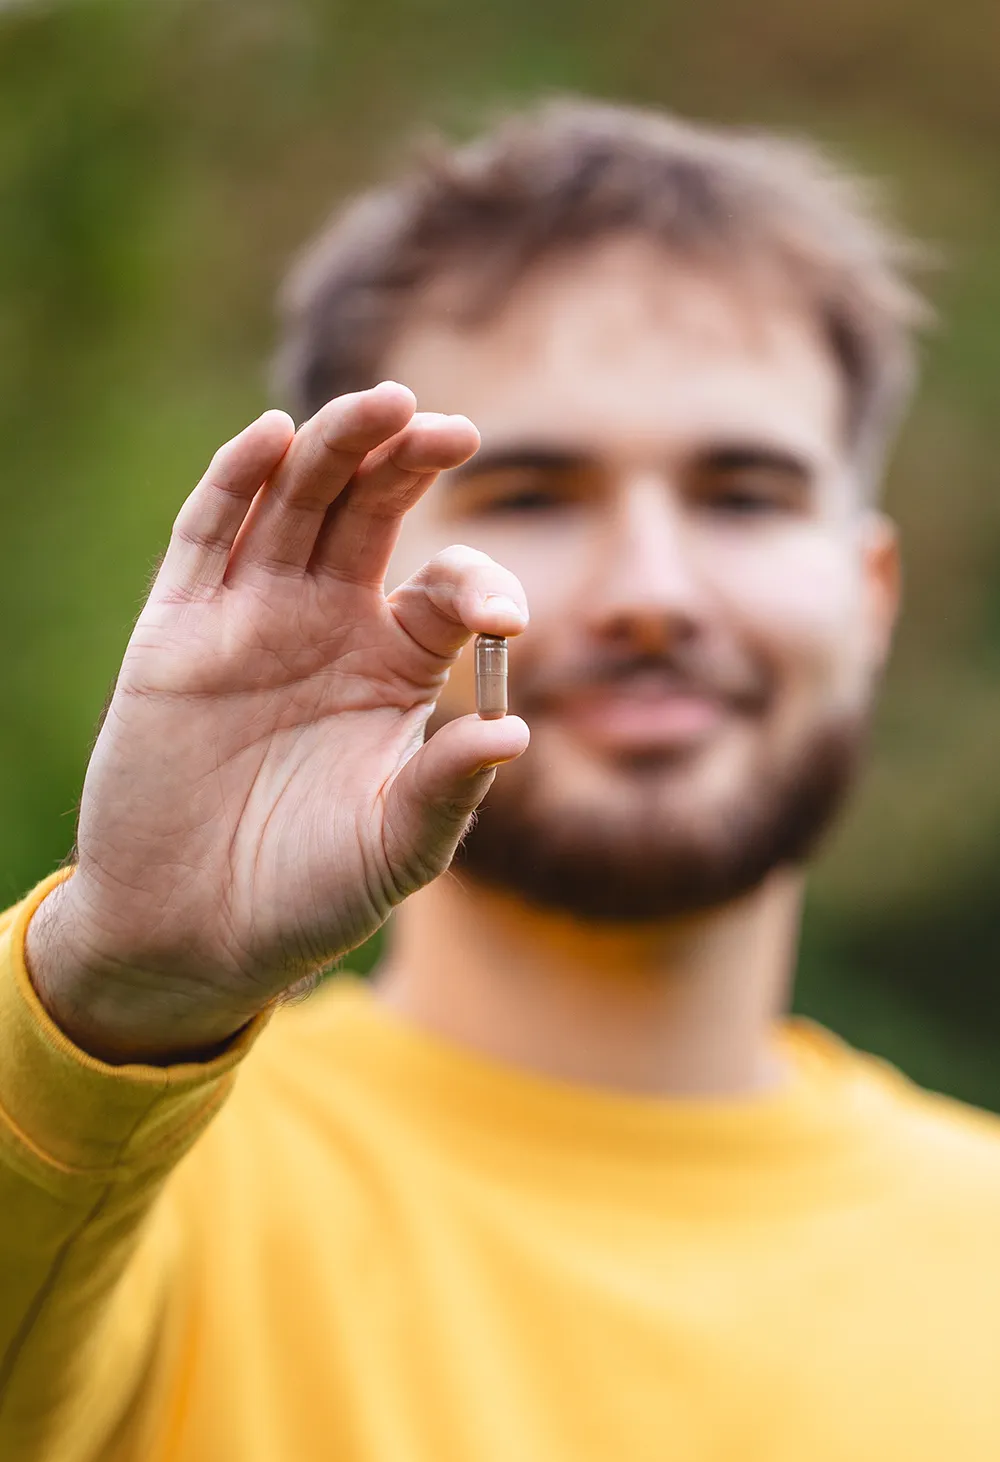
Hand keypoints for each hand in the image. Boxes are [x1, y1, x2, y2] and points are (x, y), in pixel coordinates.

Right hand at [26, 384, 528, 1061]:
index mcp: (394, 663)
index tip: (504, 619)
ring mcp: (251, 618)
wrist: (194, 933)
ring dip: (336, 448)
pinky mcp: (178, 631)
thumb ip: (447, 789)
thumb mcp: (396, 847)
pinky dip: (236, 484)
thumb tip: (515, 732)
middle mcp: (328, 623)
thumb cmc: (309, 892)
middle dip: (408, 462)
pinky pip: (206, 539)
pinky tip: (273, 439)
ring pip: (296, 503)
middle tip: (452, 430)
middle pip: (371, 511)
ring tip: (382, 405)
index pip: (445, 586)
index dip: (478, 583)